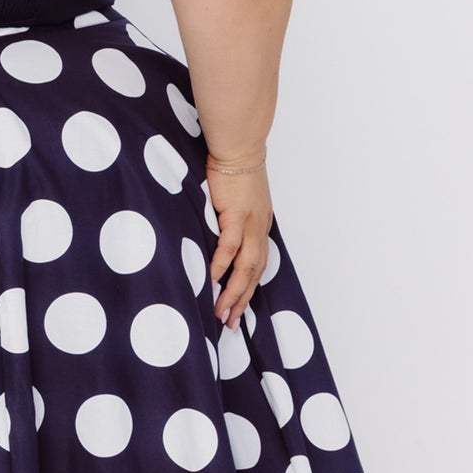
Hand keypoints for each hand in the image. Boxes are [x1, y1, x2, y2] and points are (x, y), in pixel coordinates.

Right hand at [206, 161, 272, 330]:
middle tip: (229, 324)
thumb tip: (217, 241)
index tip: (237, 312)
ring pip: (245, 266)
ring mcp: (249, 223)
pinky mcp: (235, 214)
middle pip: (254, 274)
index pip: (257, 267)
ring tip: (221, 311)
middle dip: (241, 302)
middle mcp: (259, 229)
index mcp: (260, 228)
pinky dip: (222, 264)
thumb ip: (231, 222)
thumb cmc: (234, 172)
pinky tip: (212, 279)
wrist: (238, 148)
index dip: (248, 292)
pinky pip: (229, 245)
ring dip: (233, 291)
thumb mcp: (237, 202)